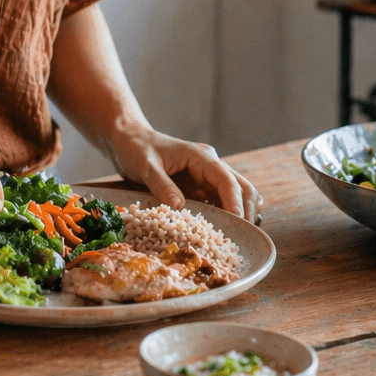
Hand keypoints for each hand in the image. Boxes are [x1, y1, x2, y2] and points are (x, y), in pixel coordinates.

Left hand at [109, 125, 261, 221]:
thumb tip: (179, 206)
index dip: (234, 201)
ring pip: (236, 194)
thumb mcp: (146, 166)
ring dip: (240, 212)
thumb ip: (162, 185)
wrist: (130, 139)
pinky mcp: (200, 186)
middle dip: (245, 209)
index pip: (226, 179)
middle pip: (241, 186)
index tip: (237, 221)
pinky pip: (220, 200)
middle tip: (243, 235)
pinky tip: (222, 231)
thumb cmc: (136, 148)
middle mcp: (209, 164)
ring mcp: (206, 175)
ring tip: (238, 236)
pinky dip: (226, 214)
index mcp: (200, 156)